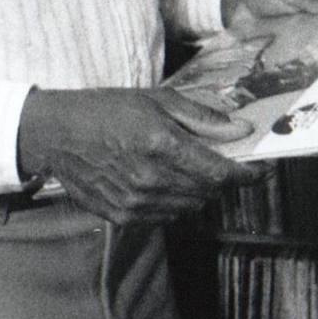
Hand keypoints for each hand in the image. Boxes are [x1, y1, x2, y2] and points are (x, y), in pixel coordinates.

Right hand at [16, 85, 259, 223]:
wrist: (55, 135)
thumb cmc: (107, 110)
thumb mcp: (158, 101)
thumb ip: (203, 119)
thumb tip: (241, 130)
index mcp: (162, 146)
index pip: (221, 173)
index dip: (248, 174)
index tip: (262, 169)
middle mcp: (150, 180)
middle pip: (209, 192)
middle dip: (222, 177)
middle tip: (220, 159)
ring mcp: (135, 203)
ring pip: (190, 206)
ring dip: (198, 190)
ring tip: (184, 166)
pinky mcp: (122, 216)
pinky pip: (166, 215)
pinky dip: (174, 200)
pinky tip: (162, 180)